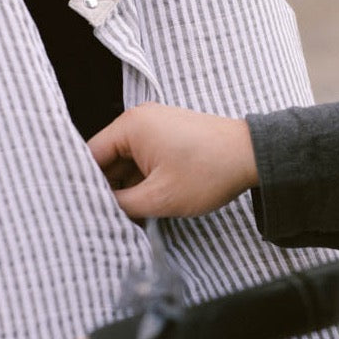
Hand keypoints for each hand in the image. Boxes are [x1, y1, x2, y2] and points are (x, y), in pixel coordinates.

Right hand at [87, 102, 258, 218]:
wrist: (254, 156)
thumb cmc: (209, 172)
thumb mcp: (160, 197)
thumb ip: (122, 204)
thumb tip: (101, 210)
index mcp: (131, 126)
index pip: (91, 156)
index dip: (86, 186)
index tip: (84, 210)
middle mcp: (139, 120)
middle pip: (108, 159)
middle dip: (109, 189)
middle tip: (108, 219)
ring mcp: (156, 125)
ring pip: (127, 161)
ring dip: (128, 187)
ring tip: (130, 215)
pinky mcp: (170, 134)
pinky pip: (145, 158)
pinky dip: (144, 180)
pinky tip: (148, 203)